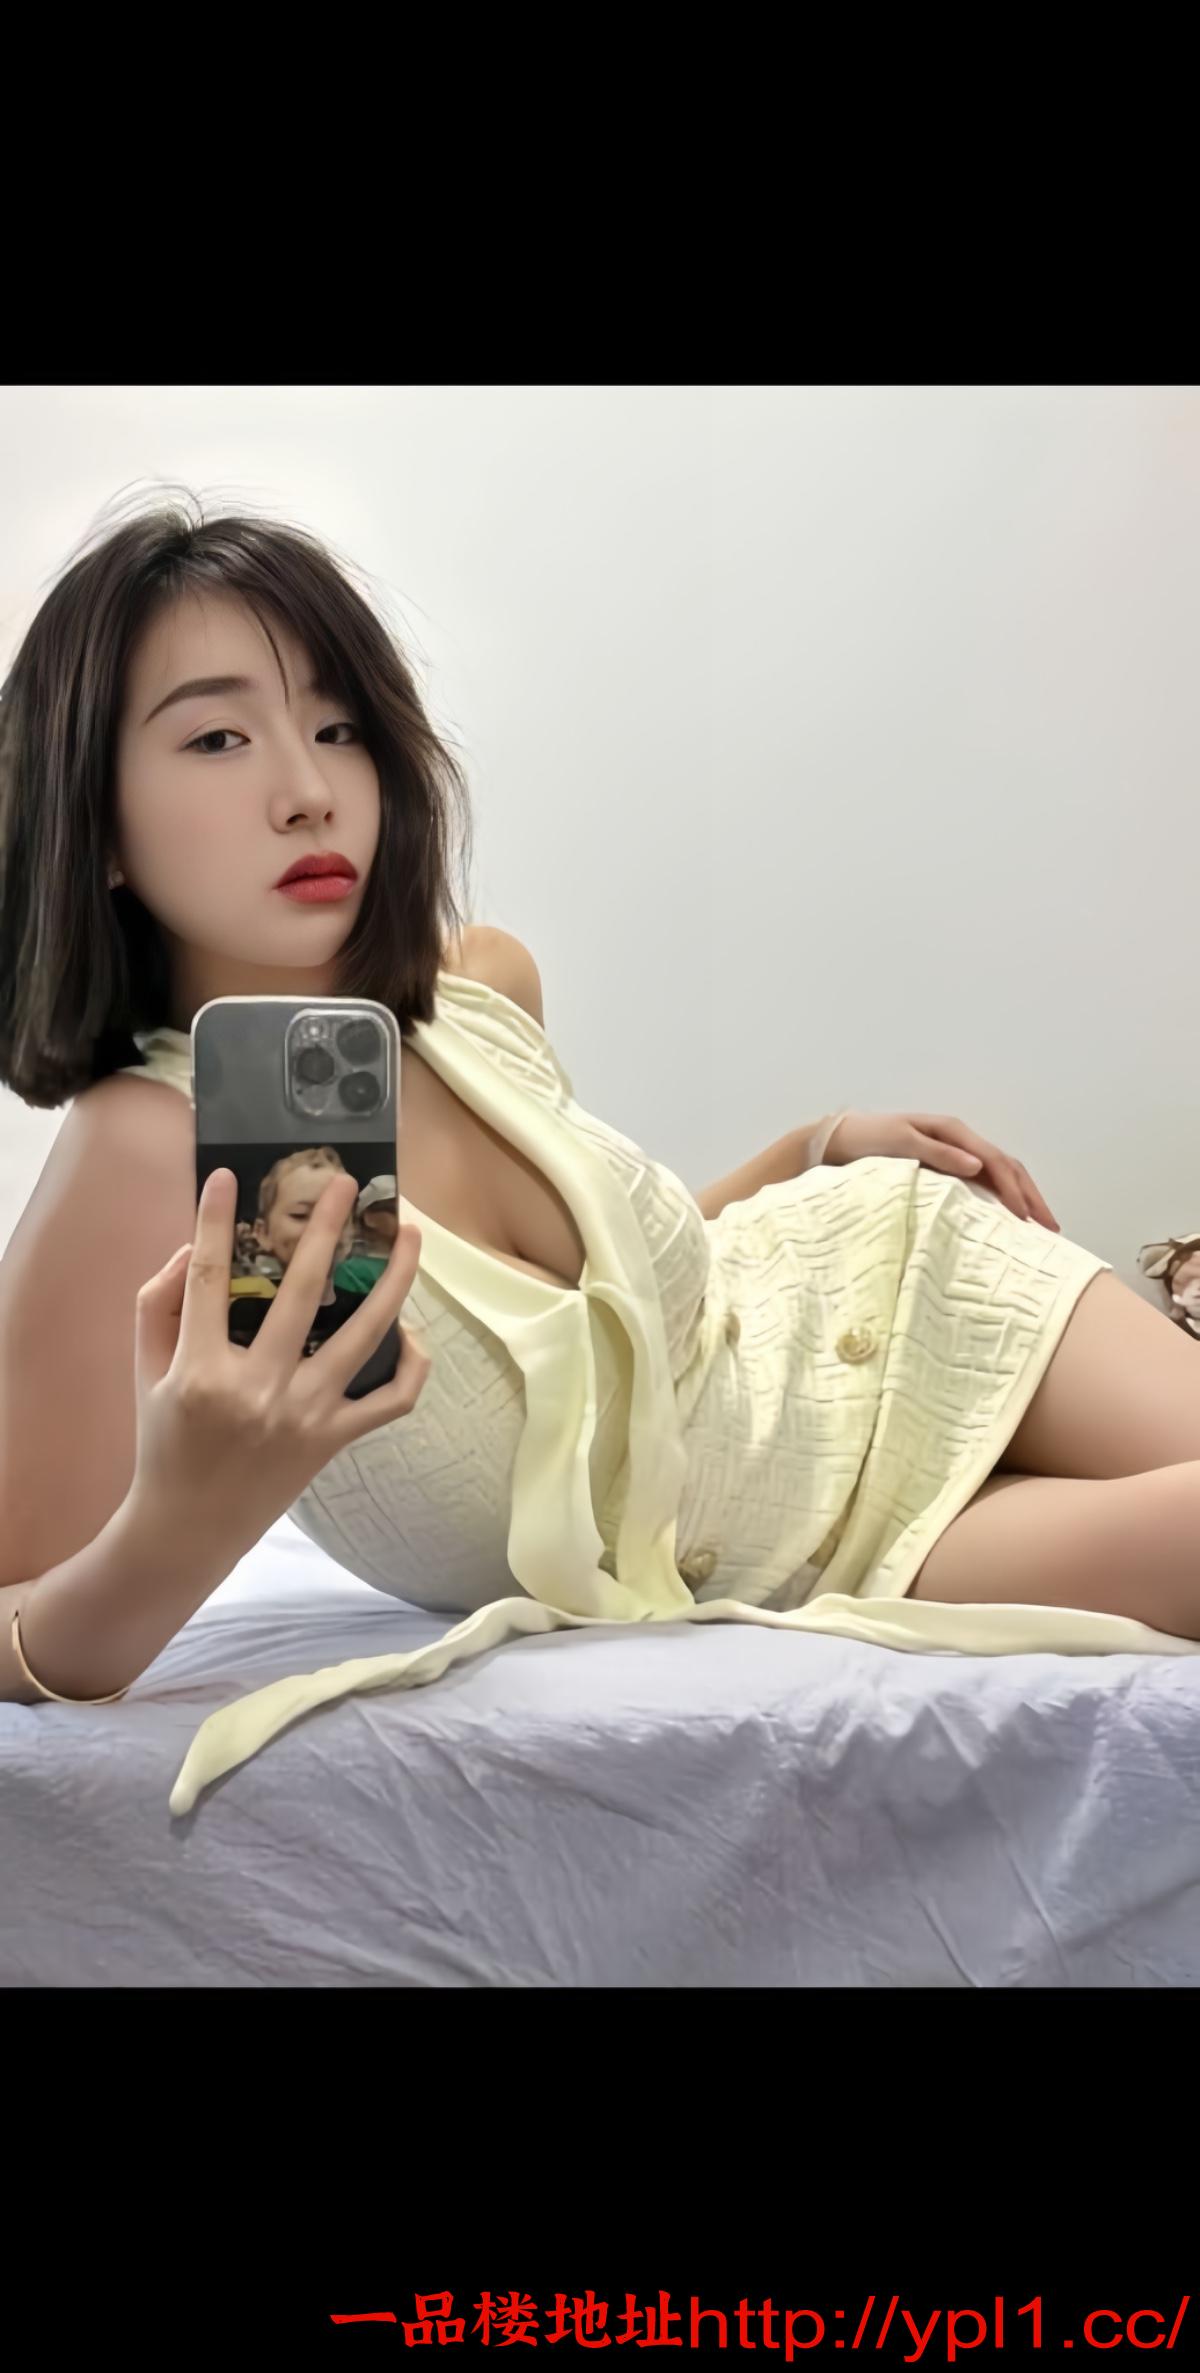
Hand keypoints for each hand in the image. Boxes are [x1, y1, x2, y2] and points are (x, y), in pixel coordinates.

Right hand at [126, 1166, 432, 1566]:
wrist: (190, 1527)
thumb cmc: (165, 1442)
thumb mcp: (147, 1373)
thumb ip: (160, 1306)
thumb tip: (191, 1247)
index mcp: (201, 1370)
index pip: (207, 1277)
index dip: (212, 1221)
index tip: (225, 1177)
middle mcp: (257, 1389)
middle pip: (301, 1293)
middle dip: (324, 1230)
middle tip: (343, 1185)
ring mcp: (304, 1416)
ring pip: (364, 1336)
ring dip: (394, 1279)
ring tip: (409, 1234)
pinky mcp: (334, 1440)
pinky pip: (391, 1399)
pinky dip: (410, 1363)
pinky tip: (410, 1328)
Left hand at [822, 1112, 1060, 1230]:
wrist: (840, 1140)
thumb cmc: (868, 1139)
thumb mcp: (901, 1142)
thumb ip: (939, 1154)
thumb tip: (979, 1166)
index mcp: (954, 1132)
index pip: (997, 1163)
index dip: (1016, 1191)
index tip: (1028, 1219)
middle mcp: (960, 1141)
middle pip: (1007, 1168)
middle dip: (1032, 1197)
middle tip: (1052, 1228)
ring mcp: (954, 1154)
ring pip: (1000, 1175)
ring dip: (1022, 1199)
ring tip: (1041, 1227)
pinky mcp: (945, 1168)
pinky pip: (983, 1183)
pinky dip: (1002, 1199)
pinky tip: (1009, 1219)